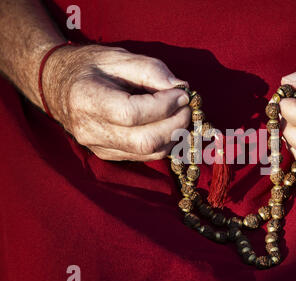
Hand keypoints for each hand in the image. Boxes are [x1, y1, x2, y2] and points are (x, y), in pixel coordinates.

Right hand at [43, 44, 190, 160]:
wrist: (57, 86)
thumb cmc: (89, 67)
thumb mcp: (117, 57)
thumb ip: (150, 70)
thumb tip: (180, 88)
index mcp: (86, 99)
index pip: (132, 114)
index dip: (164, 106)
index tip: (182, 94)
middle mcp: (90, 130)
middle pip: (144, 141)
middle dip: (176, 125)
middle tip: (187, 107)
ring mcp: (98, 147)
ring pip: (149, 153)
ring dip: (174, 135)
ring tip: (180, 114)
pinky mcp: (108, 155)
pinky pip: (145, 156)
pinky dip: (164, 142)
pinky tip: (168, 125)